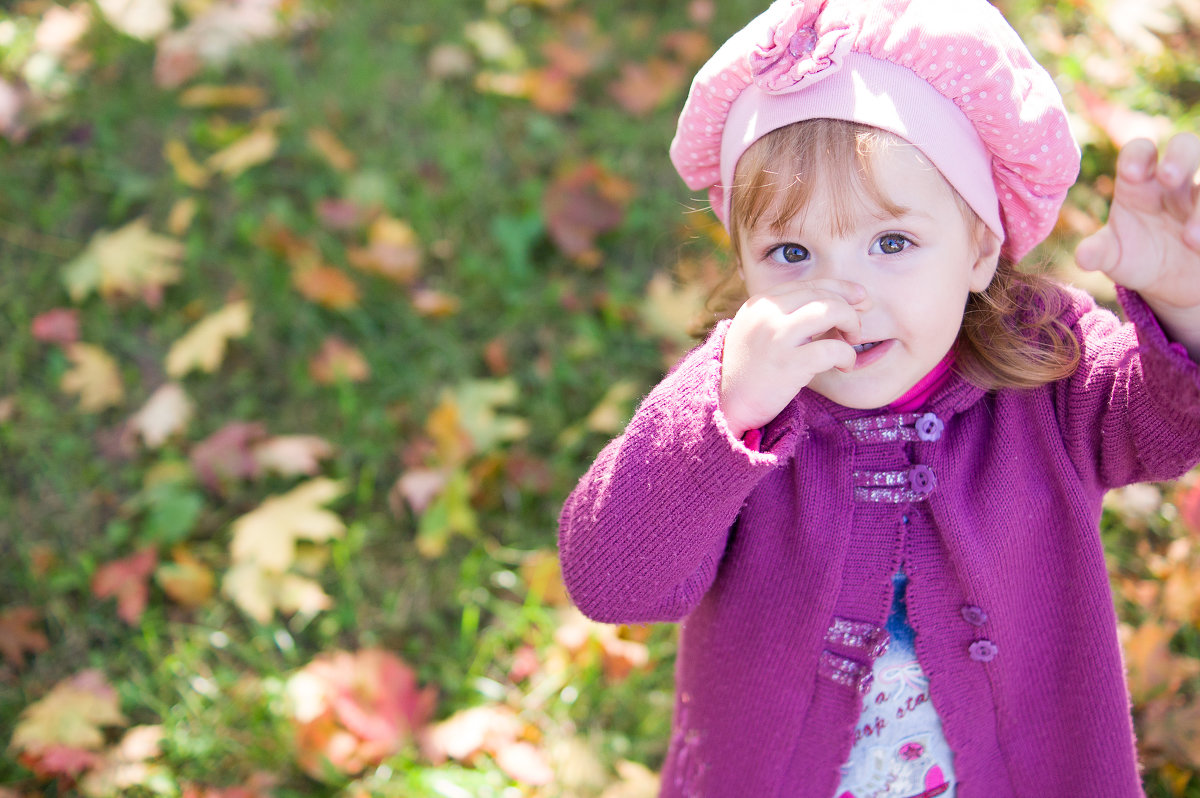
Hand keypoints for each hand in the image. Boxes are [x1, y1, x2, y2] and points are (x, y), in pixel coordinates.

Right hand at [720, 279, 867, 436]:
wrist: (724, 405)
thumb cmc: (749, 372)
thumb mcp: (759, 332)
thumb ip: (786, 316)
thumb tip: (835, 305)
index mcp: (761, 303)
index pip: (810, 284)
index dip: (841, 288)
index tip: (860, 298)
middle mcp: (767, 313)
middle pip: (824, 294)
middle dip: (850, 308)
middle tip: (855, 330)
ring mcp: (776, 336)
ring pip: (832, 310)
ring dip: (851, 324)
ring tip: (850, 343)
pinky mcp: (788, 363)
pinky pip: (833, 348)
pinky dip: (847, 356)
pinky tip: (844, 366)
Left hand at [1075, 133, 1199, 355]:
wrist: (1171, 282)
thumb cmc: (1138, 258)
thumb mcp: (1114, 258)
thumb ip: (1098, 253)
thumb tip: (1082, 256)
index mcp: (1140, 184)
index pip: (1139, 152)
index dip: (1136, 156)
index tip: (1130, 173)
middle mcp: (1175, 183)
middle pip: (1185, 145)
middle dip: (1179, 156)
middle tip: (1169, 178)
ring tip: (1190, 240)